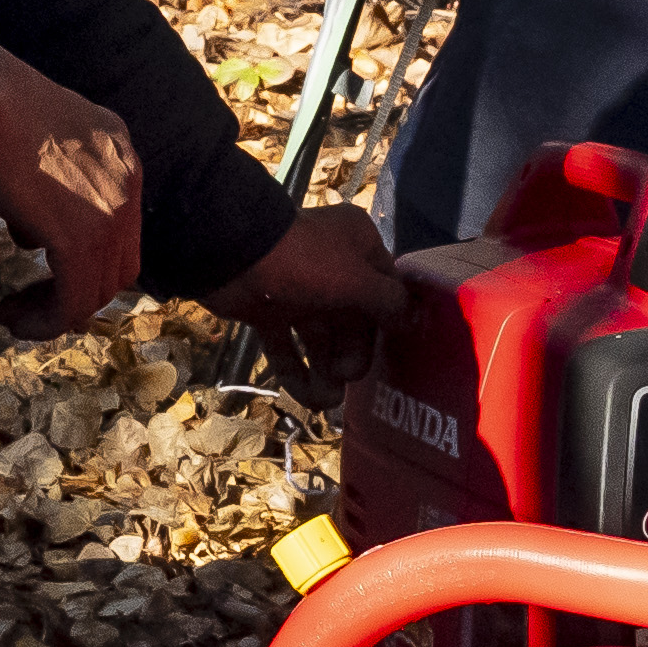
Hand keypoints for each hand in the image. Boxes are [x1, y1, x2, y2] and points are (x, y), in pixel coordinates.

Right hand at [0, 51, 144, 331]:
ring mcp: (110, 213)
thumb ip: (50, 187)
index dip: (88, 257)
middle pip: (118, 264)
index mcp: (121, 154)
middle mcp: (128, 182)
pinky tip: (13, 319)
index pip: (120, 226)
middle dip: (77, 289)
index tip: (47, 269)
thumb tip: (32, 234)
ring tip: (16, 314)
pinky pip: (73, 299)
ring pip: (98, 289)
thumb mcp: (39, 145)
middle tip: (33, 301)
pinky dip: (46, 321)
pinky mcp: (81, 238)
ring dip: (57, 311)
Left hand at [204, 205, 411, 387]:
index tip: (396, 354)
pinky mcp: (268, 309)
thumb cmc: (304, 263)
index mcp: (356, 244)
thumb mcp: (357, 281)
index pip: (385, 287)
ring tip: (326, 402)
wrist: (232, 255)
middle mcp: (330, 264)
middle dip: (351, 354)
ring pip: (319, 335)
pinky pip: (287, 344)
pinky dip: (296, 369)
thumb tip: (415, 320)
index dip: (391, 321)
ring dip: (324, 370)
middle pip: (352, 318)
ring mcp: (297, 288)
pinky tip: (304, 396)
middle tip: (348, 378)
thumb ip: (389, 302)